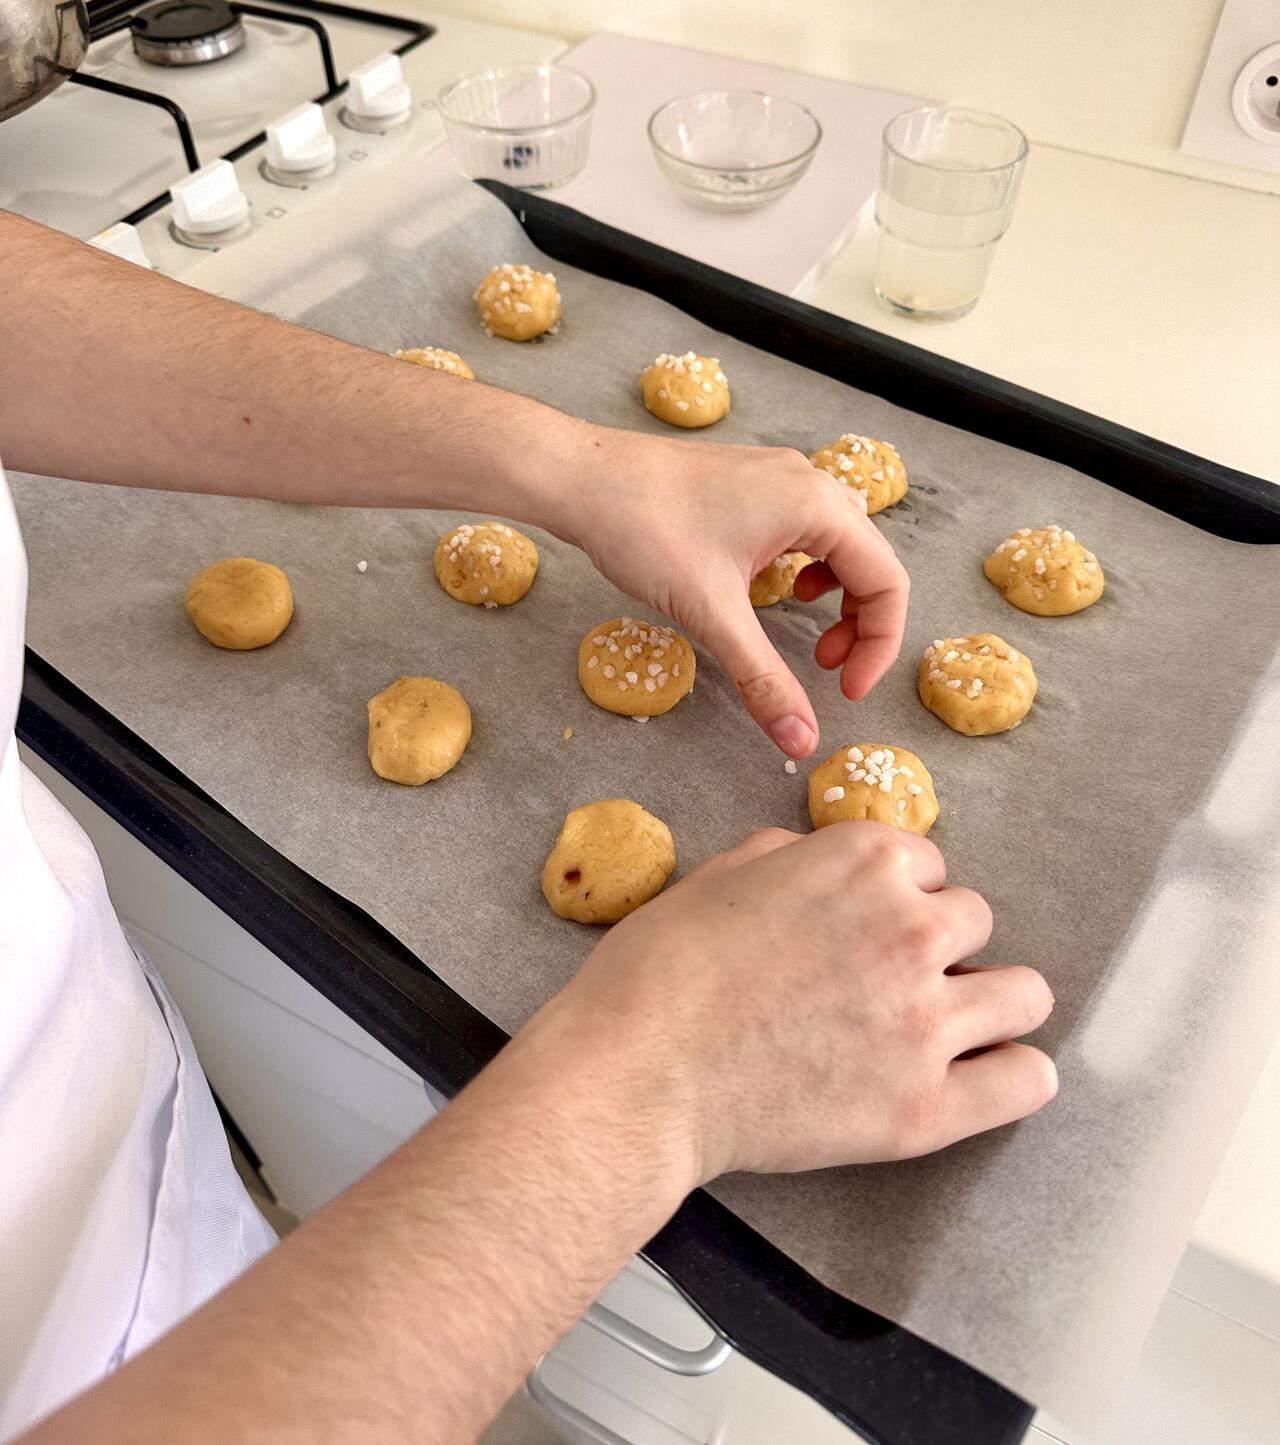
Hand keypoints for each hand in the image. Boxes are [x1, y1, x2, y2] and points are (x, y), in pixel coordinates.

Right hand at [542, 823, 1055, 1188]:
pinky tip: (984, 1075)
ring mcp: (926, 1020)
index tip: (868, 923)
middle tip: (888, 979)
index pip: (927, 864)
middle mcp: (911, 928)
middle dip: (937, 943)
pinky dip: (1013, 1075)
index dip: (895, 894)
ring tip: (949, 1024)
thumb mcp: (717, 877)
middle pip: (976, 919)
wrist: (639, 1073)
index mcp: (863, 861)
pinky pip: (1025, 1080)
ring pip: (1024, 994)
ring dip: (991, 1001)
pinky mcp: (926, 1107)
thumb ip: (788, 860)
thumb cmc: (658, 972)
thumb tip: (810, 864)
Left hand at [560, 425, 909, 758]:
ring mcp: (778, 478)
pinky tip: (770, 590)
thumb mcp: (711, 613)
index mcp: (816, 504)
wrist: (582, 477)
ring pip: (839, 544)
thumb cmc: (644, 529)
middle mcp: (808, 482)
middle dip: (859, 624)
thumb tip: (800, 740)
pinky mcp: (750, 483)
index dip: (878, 645)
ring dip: (835, 596)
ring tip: (804, 633)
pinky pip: (804, 529)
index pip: (887, 581)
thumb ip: (763, 678)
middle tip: (825, 669)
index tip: (845, 690)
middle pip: (870, 561)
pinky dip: (805, 568)